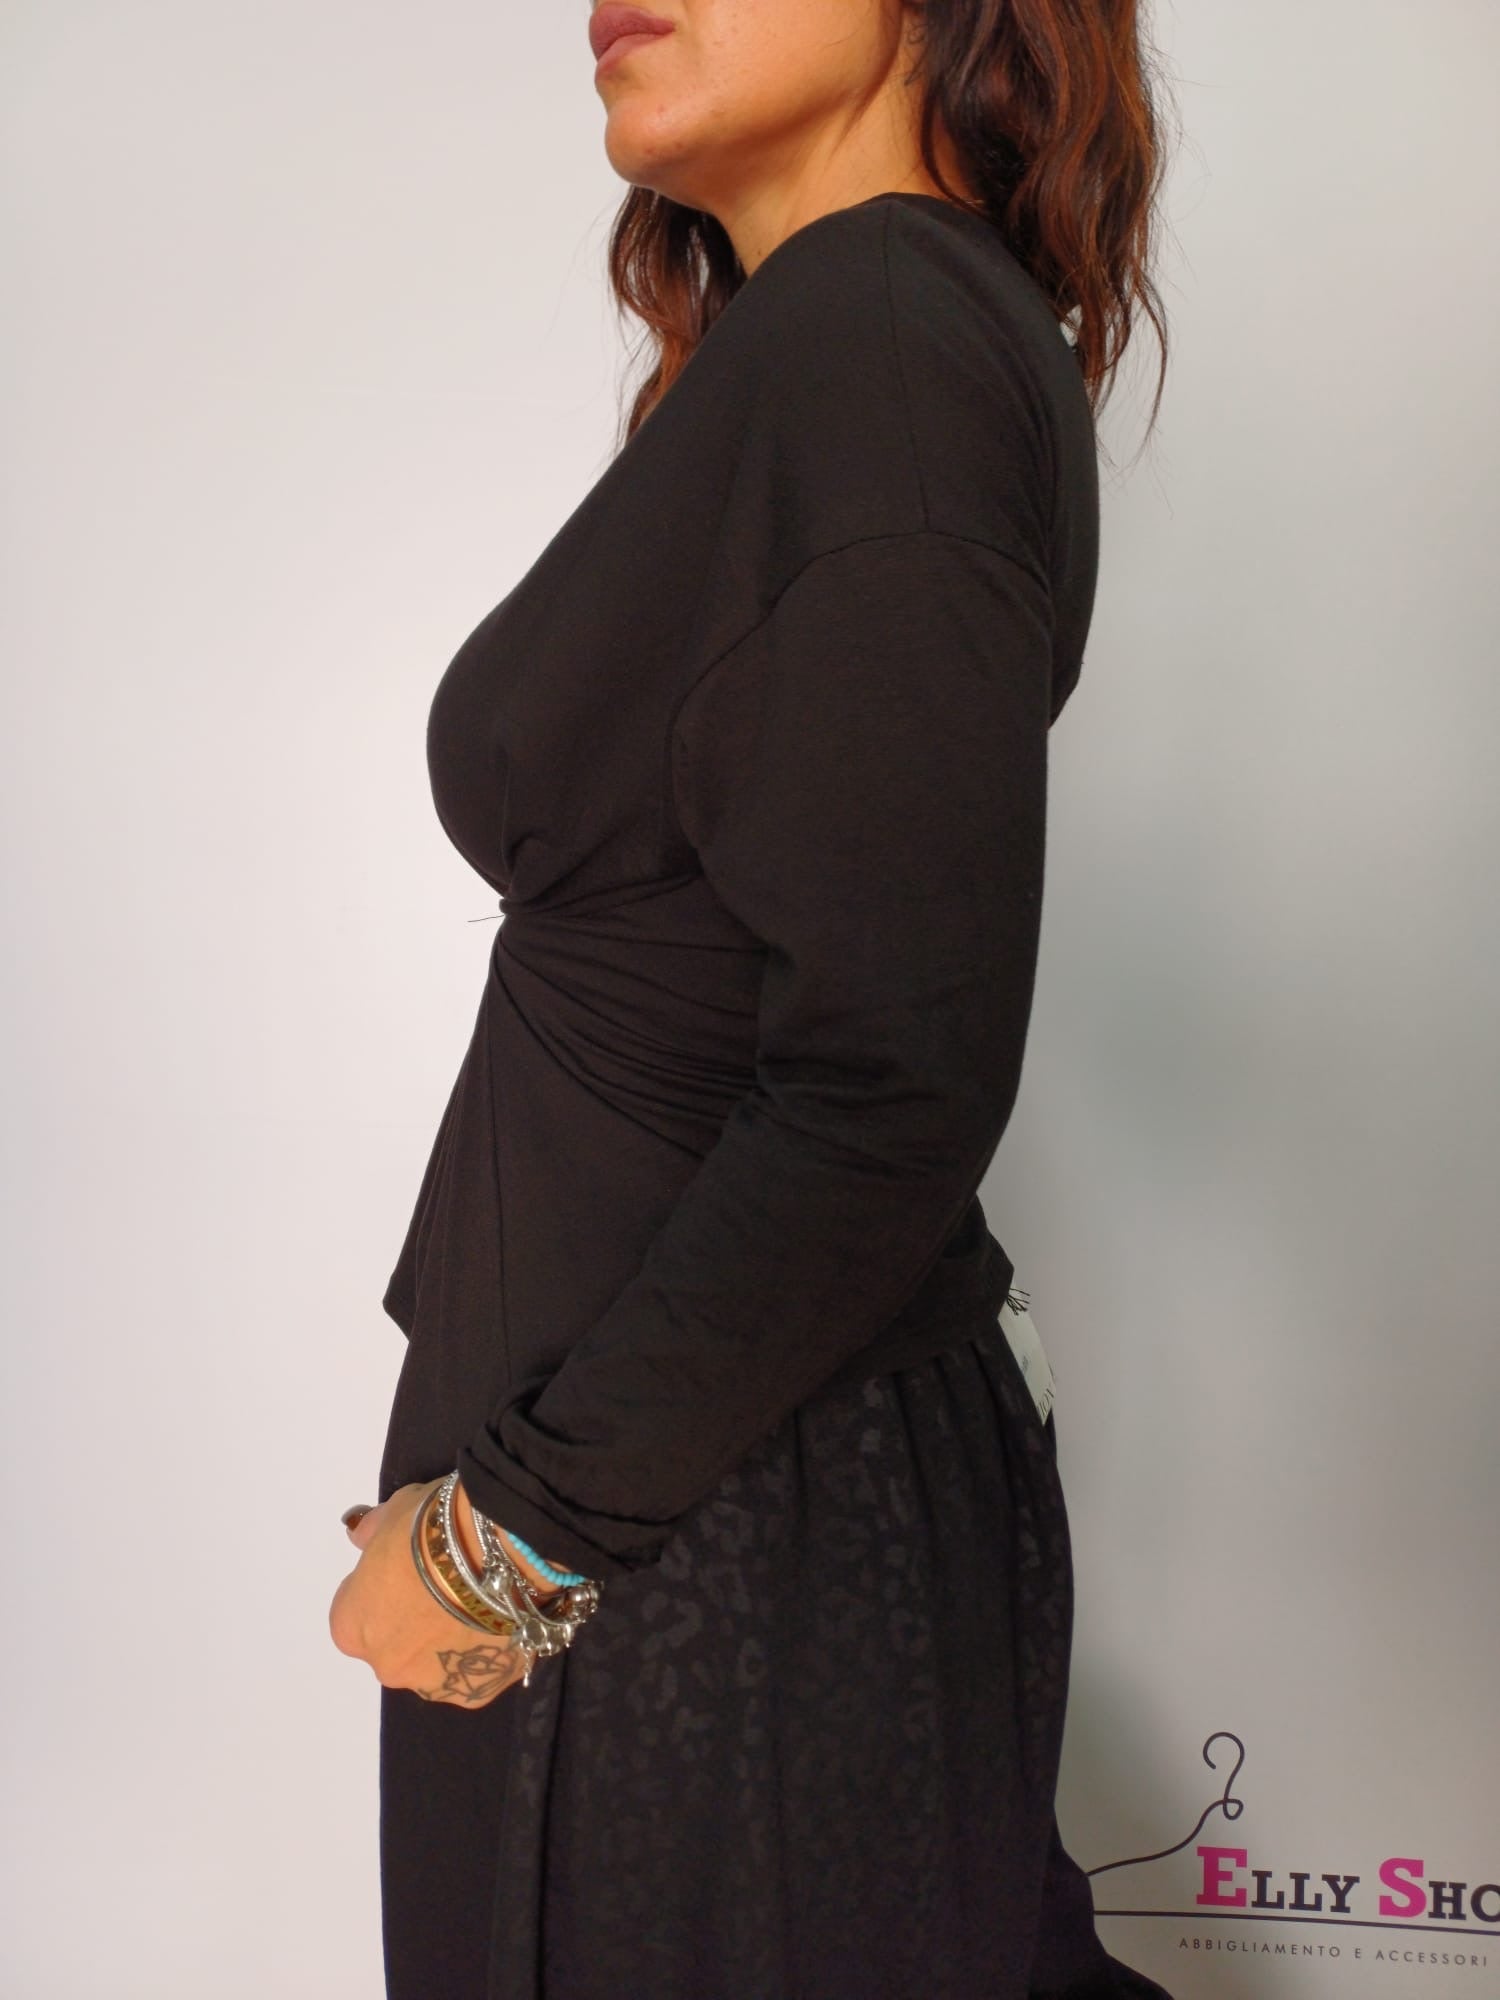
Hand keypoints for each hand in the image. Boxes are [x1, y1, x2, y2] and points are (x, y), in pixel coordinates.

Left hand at [328, 1477, 557, 1707]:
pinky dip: (482, 1652)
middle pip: (394, 1646)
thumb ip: (372, 1532)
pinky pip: (475, 1672)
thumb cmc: (431, 1530)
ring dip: (448, 1641)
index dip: (381, 1589)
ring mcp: (433, 1683)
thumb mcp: (394, 1512)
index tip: (406, 1568)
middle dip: (413, 1622)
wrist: (497, 1554)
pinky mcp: (477, 1692)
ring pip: (435, 1664)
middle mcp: (386, 1665)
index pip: (355, 1614)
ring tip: (479, 1602)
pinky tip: (500, 1619)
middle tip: (445, 1585)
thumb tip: (360, 1535)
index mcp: (352, 1627)